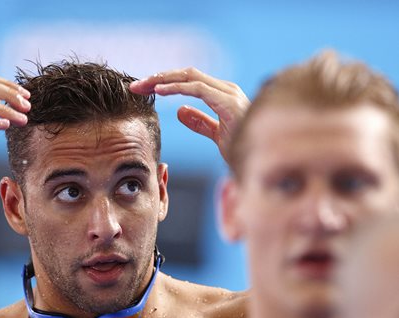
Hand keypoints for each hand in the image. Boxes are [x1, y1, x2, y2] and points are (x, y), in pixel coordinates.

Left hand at [130, 68, 248, 162]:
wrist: (263, 162)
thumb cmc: (246, 149)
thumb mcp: (216, 135)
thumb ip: (201, 121)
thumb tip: (180, 110)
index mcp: (223, 95)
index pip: (188, 81)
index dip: (164, 83)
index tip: (143, 90)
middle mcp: (225, 89)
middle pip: (185, 75)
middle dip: (158, 78)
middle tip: (135, 86)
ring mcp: (228, 93)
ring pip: (189, 77)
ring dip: (162, 80)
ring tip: (141, 87)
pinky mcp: (228, 101)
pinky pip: (197, 88)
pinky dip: (176, 88)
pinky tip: (159, 91)